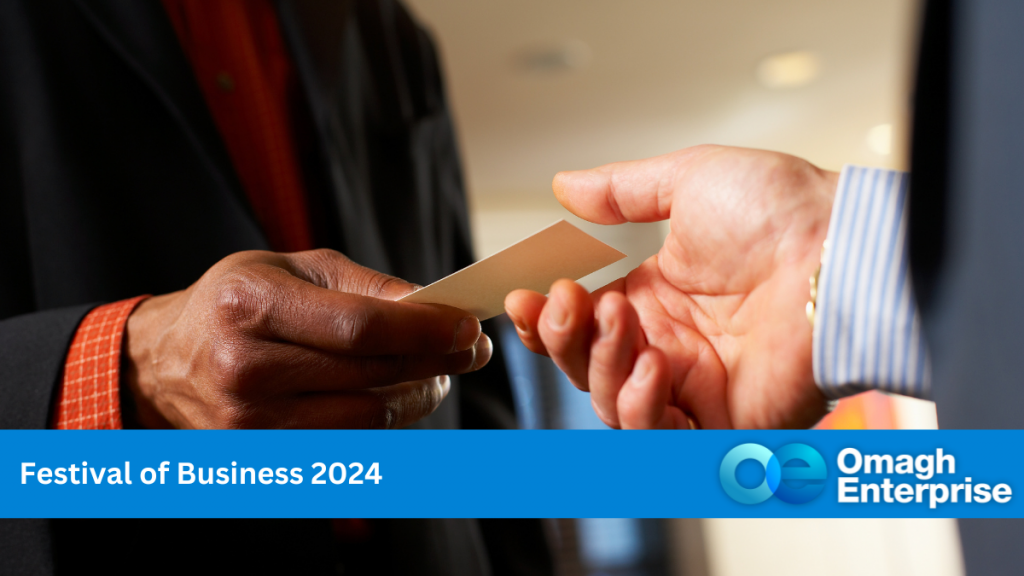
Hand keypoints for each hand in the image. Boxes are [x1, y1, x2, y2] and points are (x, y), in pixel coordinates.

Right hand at [124, 249, 489, 428]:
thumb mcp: (291, 267)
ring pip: (367, 417)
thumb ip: (362, 285)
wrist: (165, 362)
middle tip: (472, 349)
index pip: (358, 327)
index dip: (424, 330)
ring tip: (439, 371)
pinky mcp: (260, 455)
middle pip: (370, 375)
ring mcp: (250, 421)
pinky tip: (399, 394)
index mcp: (251, 304)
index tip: (469, 327)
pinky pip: (348, 443)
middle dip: (436, 362)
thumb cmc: (238, 302)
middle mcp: (245, 367)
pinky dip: (385, 419)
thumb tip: (432, 303)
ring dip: (418, 395)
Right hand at [505, 145, 837, 428]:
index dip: (545, 318)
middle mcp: (671, 345)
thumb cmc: (785, 212)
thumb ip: (621, 191)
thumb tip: (566, 185)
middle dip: (562, 338)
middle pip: (586, 367)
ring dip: (602, 365)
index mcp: (658, 297)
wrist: (841, 251)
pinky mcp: (723, 422)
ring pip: (612, 404)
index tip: (523, 295)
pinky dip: (642, 408)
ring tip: (624, 322)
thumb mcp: (690, 181)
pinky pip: (659, 437)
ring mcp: (696, 386)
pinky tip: (653, 366)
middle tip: (566, 302)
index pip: (582, 324)